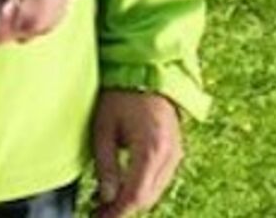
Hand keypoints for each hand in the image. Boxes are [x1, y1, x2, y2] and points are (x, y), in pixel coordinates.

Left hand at [92, 90, 182, 216]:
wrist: (146, 72)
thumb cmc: (120, 95)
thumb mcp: (104, 129)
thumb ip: (106, 165)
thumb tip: (107, 197)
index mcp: (151, 150)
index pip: (136, 196)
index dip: (117, 212)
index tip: (99, 217)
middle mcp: (169, 156)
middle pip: (148, 198)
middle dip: (124, 210)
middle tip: (99, 213)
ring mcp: (176, 154)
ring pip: (155, 191)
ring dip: (133, 201)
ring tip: (106, 204)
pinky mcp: (175, 151)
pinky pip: (160, 179)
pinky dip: (143, 188)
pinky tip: (123, 188)